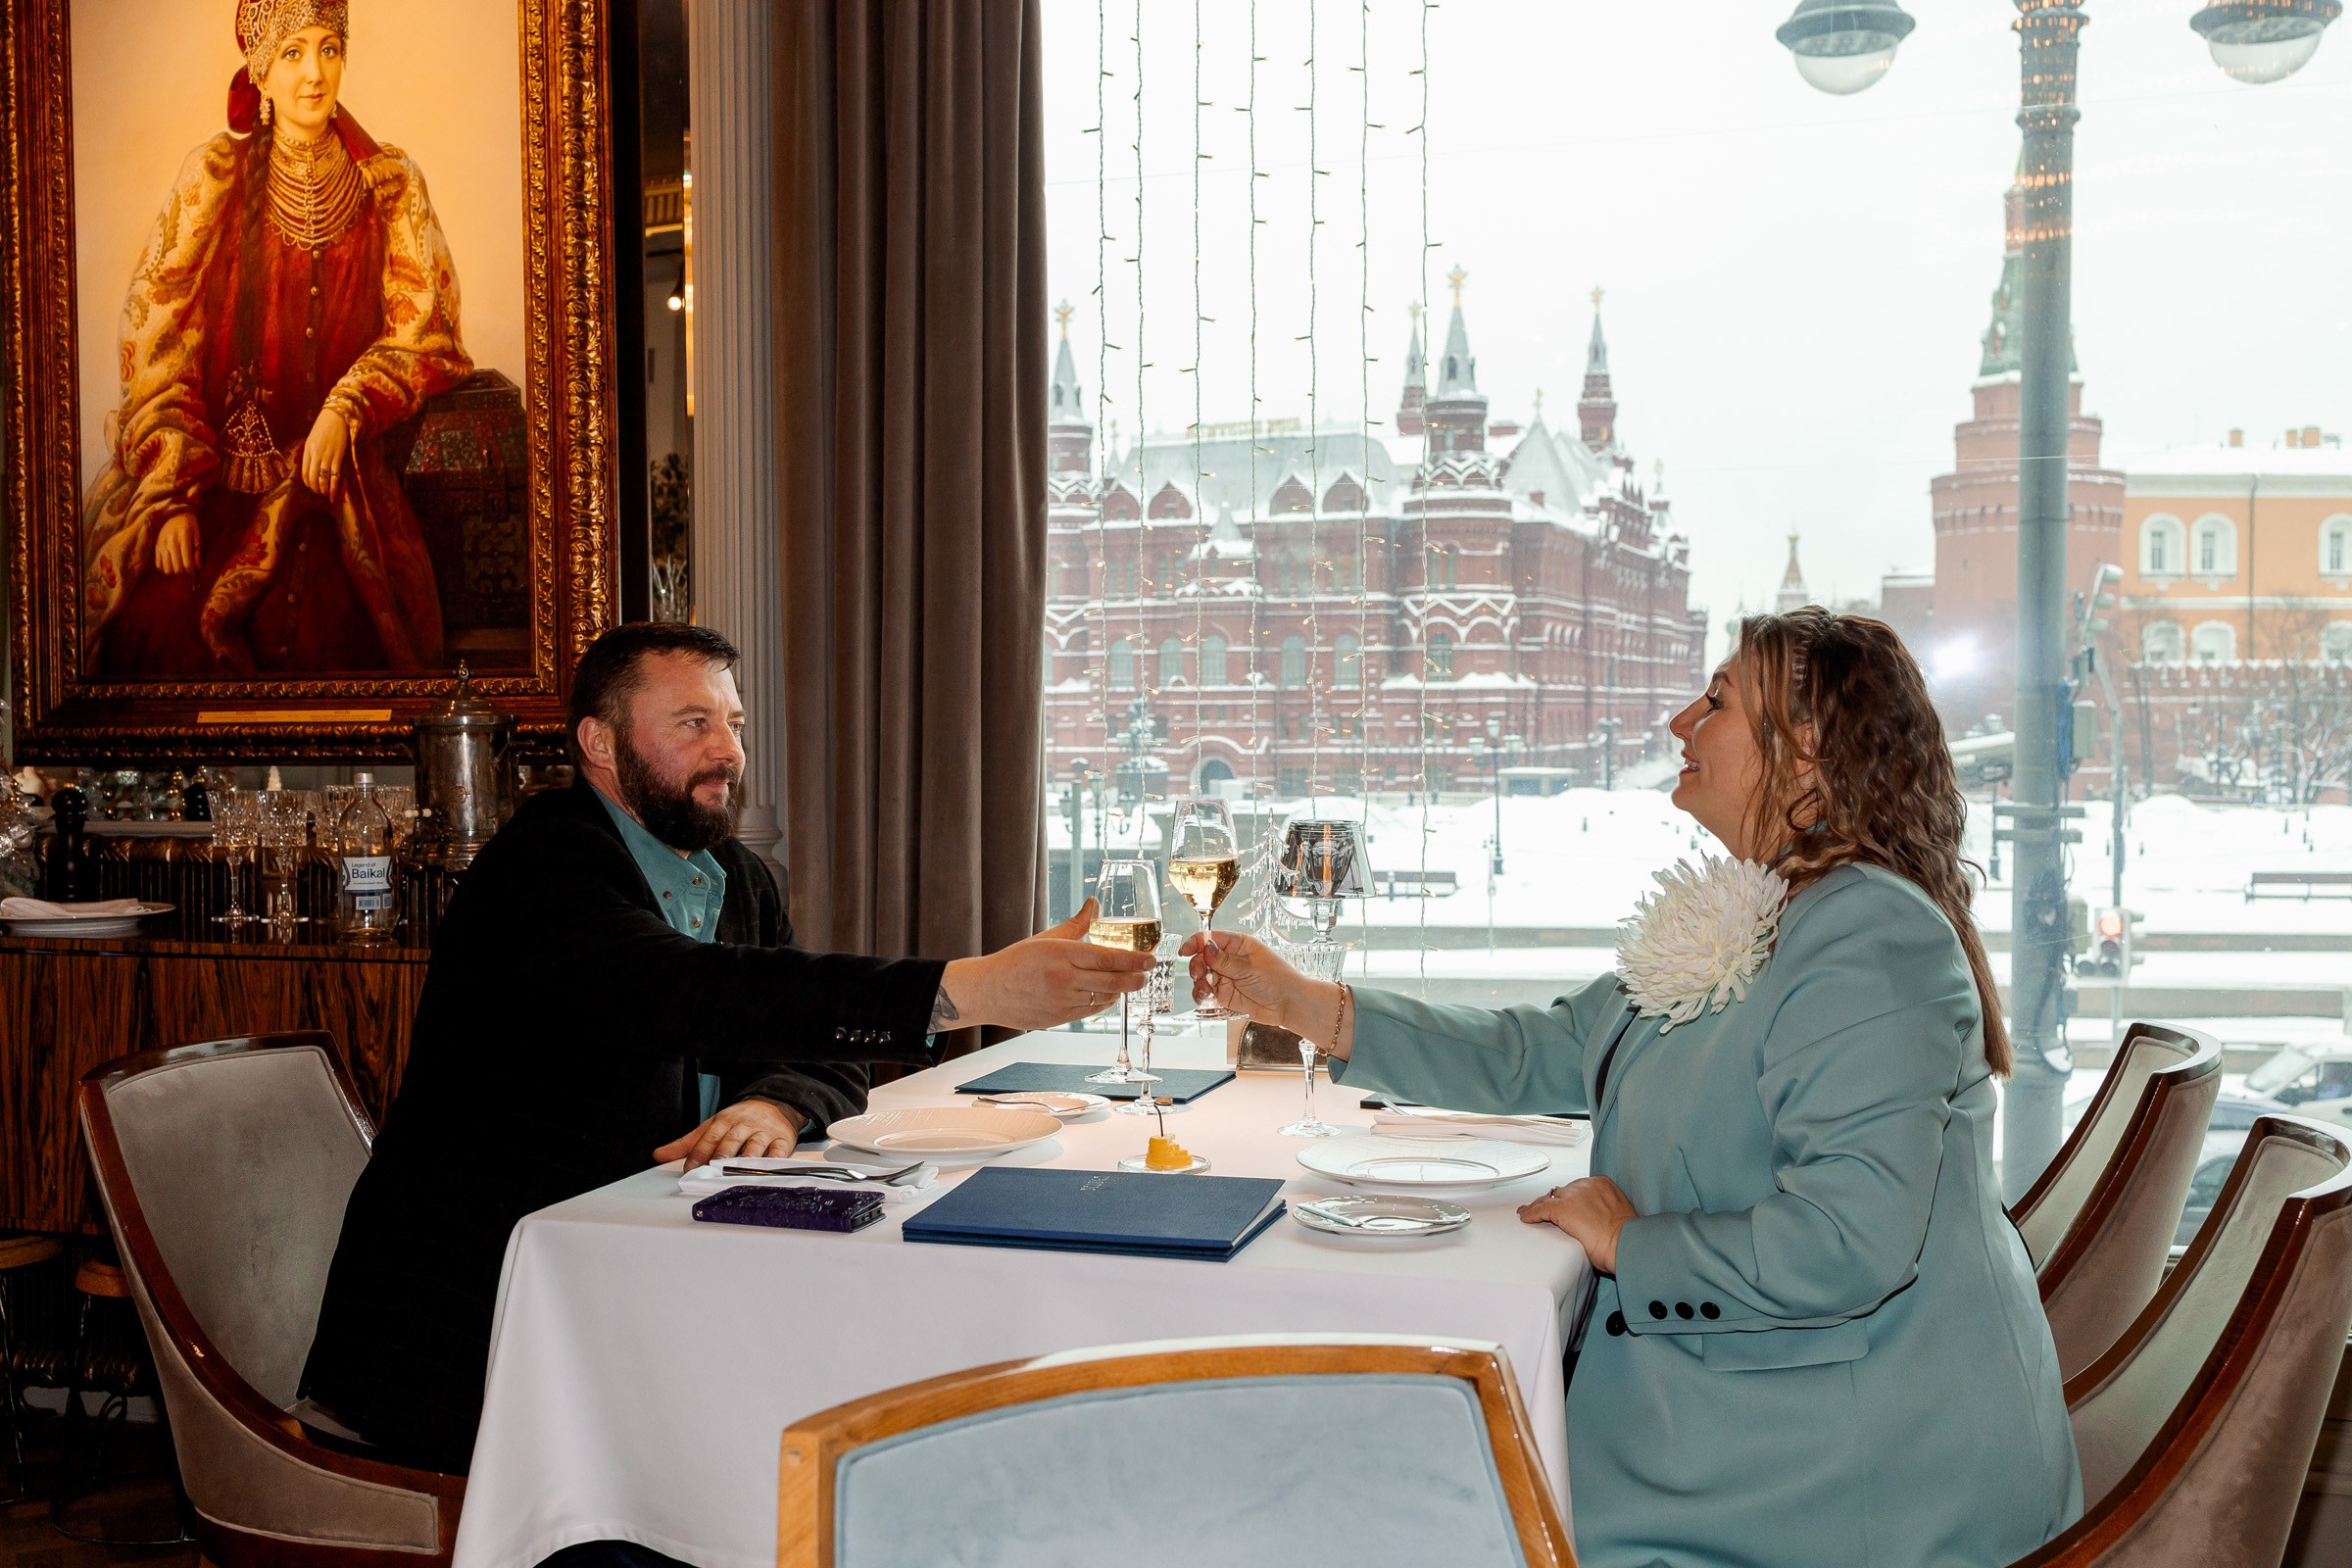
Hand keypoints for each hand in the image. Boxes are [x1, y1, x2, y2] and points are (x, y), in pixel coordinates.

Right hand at [154, 512, 200, 574]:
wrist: (175, 513)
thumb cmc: (189, 524)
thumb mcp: (197, 535)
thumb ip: (197, 551)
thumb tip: (198, 567)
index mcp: (184, 538)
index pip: (186, 562)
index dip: (190, 571)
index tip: (193, 572)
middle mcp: (171, 542)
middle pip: (176, 567)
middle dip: (183, 573)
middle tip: (186, 572)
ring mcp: (162, 544)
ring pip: (166, 567)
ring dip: (173, 572)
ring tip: (178, 569)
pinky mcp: (156, 546)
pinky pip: (157, 563)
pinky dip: (164, 569)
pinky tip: (170, 567)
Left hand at [302, 408, 350, 501]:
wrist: (336, 415)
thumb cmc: (325, 425)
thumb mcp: (313, 438)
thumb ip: (312, 451)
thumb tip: (313, 465)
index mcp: (308, 450)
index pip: (304, 472)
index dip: (308, 483)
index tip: (312, 488)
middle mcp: (315, 454)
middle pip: (312, 477)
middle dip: (316, 489)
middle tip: (320, 493)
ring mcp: (326, 456)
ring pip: (322, 479)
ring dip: (324, 490)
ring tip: (326, 495)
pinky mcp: (338, 456)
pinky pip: (334, 476)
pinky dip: (333, 487)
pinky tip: (333, 494)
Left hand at [653, 1098, 806, 1168]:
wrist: (774, 1104)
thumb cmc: (739, 1121)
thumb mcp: (712, 1126)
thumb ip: (687, 1143)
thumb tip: (659, 1155)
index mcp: (724, 1121)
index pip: (709, 1137)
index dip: (699, 1152)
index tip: (690, 1167)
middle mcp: (744, 1126)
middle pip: (731, 1141)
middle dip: (723, 1154)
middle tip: (715, 1167)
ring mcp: (764, 1132)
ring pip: (755, 1146)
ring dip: (748, 1158)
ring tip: (740, 1169)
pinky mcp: (782, 1140)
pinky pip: (779, 1151)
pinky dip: (774, 1160)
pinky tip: (768, 1168)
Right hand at [937, 899, 1153, 1032]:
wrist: (988, 991)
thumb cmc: (1016, 961)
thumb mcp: (1046, 938)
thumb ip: (1076, 924)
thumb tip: (1094, 904)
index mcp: (1061, 954)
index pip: (1107, 958)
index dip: (1133, 960)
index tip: (1150, 959)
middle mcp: (1064, 979)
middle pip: (1112, 982)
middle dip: (1135, 979)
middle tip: (1146, 975)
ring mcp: (1062, 1001)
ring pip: (1104, 999)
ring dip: (1119, 992)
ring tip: (1126, 983)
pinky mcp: (1060, 1018)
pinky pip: (1091, 1012)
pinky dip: (1103, 1003)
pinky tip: (1106, 995)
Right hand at [1176, 929, 1322, 1040]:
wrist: (1288, 1004)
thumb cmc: (1279, 979)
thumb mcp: (1250, 967)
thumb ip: (1225, 960)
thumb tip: (1206, 947)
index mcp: (1238, 944)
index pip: (1211, 938)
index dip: (1196, 943)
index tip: (1186, 951)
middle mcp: (1230, 959)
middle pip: (1202, 957)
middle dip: (1196, 964)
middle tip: (1199, 973)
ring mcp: (1226, 976)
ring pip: (1202, 975)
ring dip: (1198, 981)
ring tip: (1205, 988)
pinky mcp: (1225, 993)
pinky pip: (1206, 991)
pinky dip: (1201, 993)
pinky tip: (1204, 996)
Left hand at [1518, 1176, 1637, 1273]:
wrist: (1625, 1244)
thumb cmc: (1626, 1237)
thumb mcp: (1617, 1215)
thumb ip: (1603, 1210)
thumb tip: (1595, 1220)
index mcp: (1602, 1184)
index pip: (1577, 1188)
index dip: (1566, 1197)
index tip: (1561, 1202)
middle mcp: (1587, 1185)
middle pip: (1561, 1191)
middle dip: (1552, 1201)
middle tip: (1542, 1209)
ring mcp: (1573, 1196)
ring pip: (1548, 1199)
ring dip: (1538, 1207)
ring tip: (1528, 1212)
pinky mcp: (1562, 1209)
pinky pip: (1541, 1209)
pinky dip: (1532, 1214)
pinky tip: (1526, 1218)